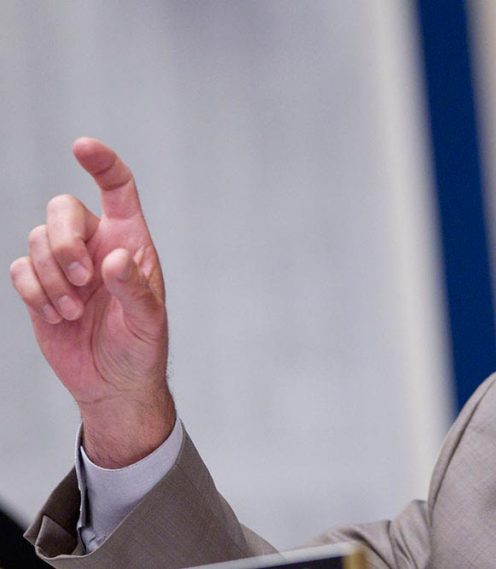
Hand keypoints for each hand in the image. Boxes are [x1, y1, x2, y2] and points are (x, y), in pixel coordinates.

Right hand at [10, 138, 174, 467]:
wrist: (113, 383)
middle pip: (62, 208)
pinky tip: (58, 317)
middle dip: (64, 241)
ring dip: (52, 277)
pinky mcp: (39, 287)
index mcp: (130, 240)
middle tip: (83, 279)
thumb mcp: (149, 321)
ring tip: (75, 311)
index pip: (117, 188)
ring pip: (37, 240)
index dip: (102, 163)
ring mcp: (64, 264)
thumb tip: (115, 257)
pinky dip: (35, 293)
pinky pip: (21, 269)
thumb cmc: (141, 347)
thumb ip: (135, 289)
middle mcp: (96, 244)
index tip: (82, 147)